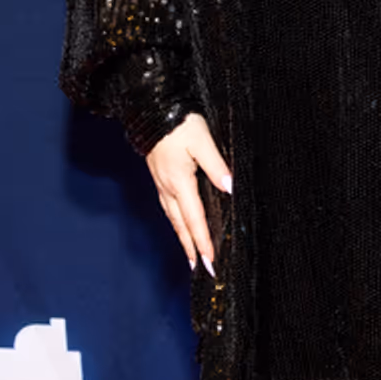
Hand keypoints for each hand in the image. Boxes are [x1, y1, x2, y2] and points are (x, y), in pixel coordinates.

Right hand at [144, 112, 232, 275]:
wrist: (150, 109)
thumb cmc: (178, 123)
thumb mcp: (203, 141)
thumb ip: (216, 166)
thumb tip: (230, 189)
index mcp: (179, 182)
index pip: (195, 219)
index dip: (203, 242)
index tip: (210, 262)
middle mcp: (167, 187)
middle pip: (181, 225)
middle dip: (192, 249)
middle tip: (202, 270)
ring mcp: (161, 183)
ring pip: (173, 218)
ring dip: (183, 238)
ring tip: (191, 255)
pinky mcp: (159, 176)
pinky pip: (168, 207)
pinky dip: (176, 222)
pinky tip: (179, 225)